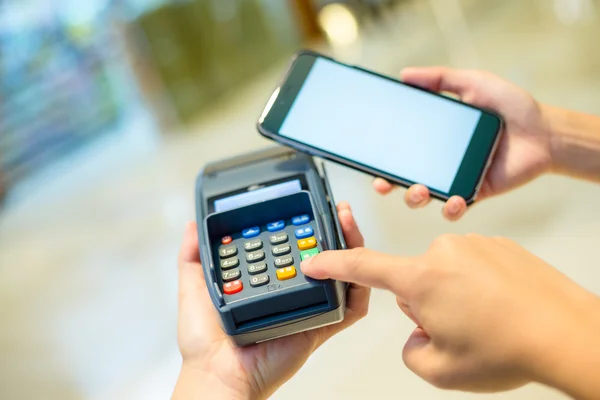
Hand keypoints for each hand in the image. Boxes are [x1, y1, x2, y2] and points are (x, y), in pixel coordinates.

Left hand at [172, 203, 368, 399]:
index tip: (309, 206)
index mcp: (269, 281)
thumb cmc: (204, 341)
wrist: (217, 373)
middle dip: (336, 229)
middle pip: (325, 256)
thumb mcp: (194, 287)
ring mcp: (308, 306)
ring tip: (347, 223)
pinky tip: (356, 265)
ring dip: (351, 248)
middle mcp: (292, 291)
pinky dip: (359, 288)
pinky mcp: (320, 325)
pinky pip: (350, 309)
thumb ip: (193, 256)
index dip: (307, 225)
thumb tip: (192, 227)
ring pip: (342, 275)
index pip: (294, 246)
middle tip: (337, 209)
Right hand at [301, 234, 599, 396]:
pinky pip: (471, 265)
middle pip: (412, 279)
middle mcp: (443, 252)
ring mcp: (474, 244)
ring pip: (444, 273)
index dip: (334, 264)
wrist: (567, 334)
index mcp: (422, 278)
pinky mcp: (499, 244)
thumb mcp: (440, 368)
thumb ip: (411, 349)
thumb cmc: (508, 348)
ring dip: (453, 295)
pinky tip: (500, 306)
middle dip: (424, 303)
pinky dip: (478, 286)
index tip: (317, 261)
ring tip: (485, 319)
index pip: (364, 266)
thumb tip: (417, 332)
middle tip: (457, 328)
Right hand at [374, 67, 552, 220]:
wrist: (543, 131)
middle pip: (403, 178)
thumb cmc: (510, 106)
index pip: (399, 150)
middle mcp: (439, 162)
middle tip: (383, 183)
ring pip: (424, 197)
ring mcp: (455, 180)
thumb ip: (440, 79)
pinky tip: (455, 201)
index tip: (368, 159)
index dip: (381, 157)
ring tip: (420, 190)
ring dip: (414, 198)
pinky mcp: (474, 194)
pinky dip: (451, 208)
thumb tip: (404, 74)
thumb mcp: (472, 83)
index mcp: (433, 139)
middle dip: (388, 184)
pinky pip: (456, 208)